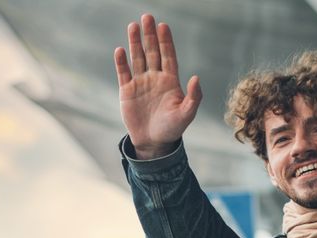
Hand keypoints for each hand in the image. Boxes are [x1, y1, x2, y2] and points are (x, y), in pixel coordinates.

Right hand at [113, 13, 202, 158]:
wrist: (153, 142)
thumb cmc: (172, 128)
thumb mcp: (186, 114)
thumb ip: (193, 97)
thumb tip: (196, 77)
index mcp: (170, 81)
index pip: (168, 56)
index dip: (166, 41)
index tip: (163, 25)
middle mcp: (155, 78)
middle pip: (152, 52)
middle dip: (150, 35)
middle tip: (147, 17)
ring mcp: (140, 83)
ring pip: (137, 58)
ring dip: (135, 43)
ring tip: (133, 26)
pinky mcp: (127, 91)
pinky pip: (124, 73)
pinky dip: (121, 62)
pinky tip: (120, 50)